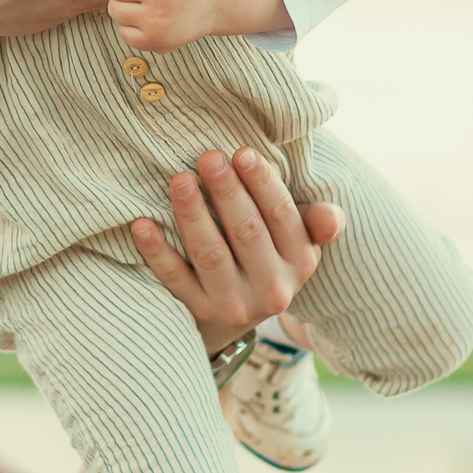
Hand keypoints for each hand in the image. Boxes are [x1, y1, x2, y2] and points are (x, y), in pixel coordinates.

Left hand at [132, 148, 342, 354]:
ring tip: (179, 180)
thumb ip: (315, 224)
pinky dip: (157, 251)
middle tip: (208, 157)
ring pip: (211, 254)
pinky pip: (175, 278)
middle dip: (227, 192)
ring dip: (193, 214)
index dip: (263, 183)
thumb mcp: (296, 244)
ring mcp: (233, 304)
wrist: (231, 320)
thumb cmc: (264, 259)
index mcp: (300, 262)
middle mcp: (272, 288)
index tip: (242, 152)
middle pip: (247, 232)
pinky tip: (141, 224)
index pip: (282, 217)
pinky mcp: (199, 313)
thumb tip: (331, 216)